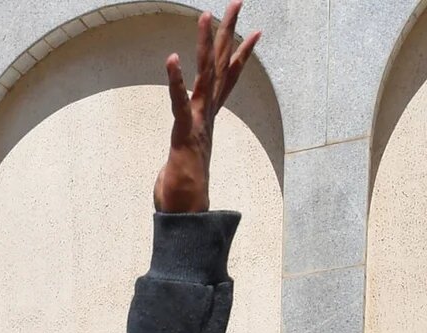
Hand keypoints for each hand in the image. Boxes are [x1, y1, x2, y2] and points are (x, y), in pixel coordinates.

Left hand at [154, 2, 260, 213]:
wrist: (185, 216)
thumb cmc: (183, 192)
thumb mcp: (186, 162)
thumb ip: (187, 154)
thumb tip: (186, 162)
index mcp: (207, 118)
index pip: (228, 79)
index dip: (242, 54)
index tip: (255, 32)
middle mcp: (206, 115)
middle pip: (221, 65)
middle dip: (229, 32)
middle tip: (237, 2)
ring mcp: (197, 122)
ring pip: (205, 76)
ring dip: (206, 45)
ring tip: (206, 15)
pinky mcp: (184, 134)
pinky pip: (179, 104)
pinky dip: (175, 82)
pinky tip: (171, 60)